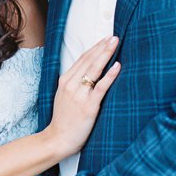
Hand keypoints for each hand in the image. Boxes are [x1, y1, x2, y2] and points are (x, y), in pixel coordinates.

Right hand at [48, 35, 120, 156]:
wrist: (58, 139)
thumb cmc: (64, 119)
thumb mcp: (64, 96)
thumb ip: (75, 83)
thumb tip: (89, 72)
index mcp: (65, 81)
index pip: (82, 59)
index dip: (95, 47)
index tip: (105, 39)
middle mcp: (71, 84)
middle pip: (89, 60)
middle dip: (102, 47)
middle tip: (113, 36)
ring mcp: (79, 95)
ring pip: (94, 69)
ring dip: (106, 54)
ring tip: (115, 43)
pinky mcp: (88, 106)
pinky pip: (101, 87)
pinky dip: (110, 75)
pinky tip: (117, 66)